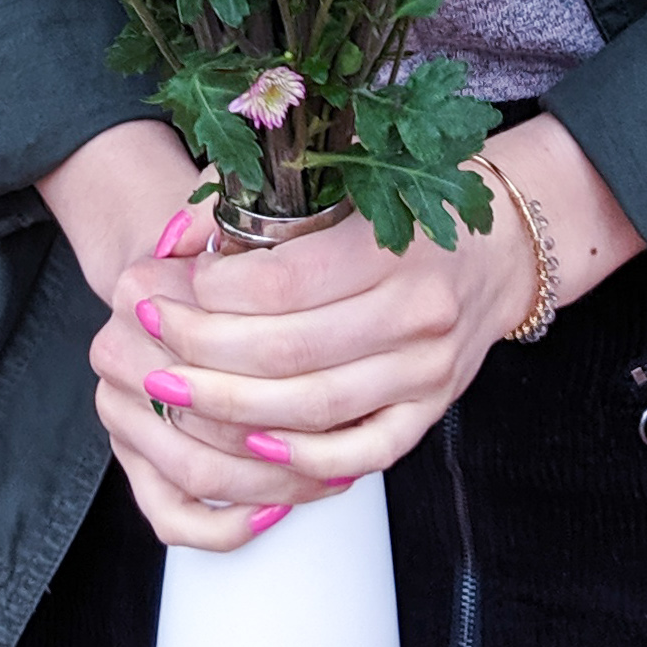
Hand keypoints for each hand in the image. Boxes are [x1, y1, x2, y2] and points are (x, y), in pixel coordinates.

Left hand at [93, 193, 538, 550]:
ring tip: (171, 391)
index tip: (176, 286)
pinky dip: (303, 456)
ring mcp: (427, 371)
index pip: (282, 283)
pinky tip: (251, 442)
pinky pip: (362, 452)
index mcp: (392, 246)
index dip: (213, 292)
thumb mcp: (340, 189)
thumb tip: (172, 240)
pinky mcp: (430, 413)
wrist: (497, 255)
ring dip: (230, 407)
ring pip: (312, 407)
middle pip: (286, 351)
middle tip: (149, 340)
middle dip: (201, 352)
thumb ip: (256, 206)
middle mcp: (417, 311)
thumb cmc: (401, 214)